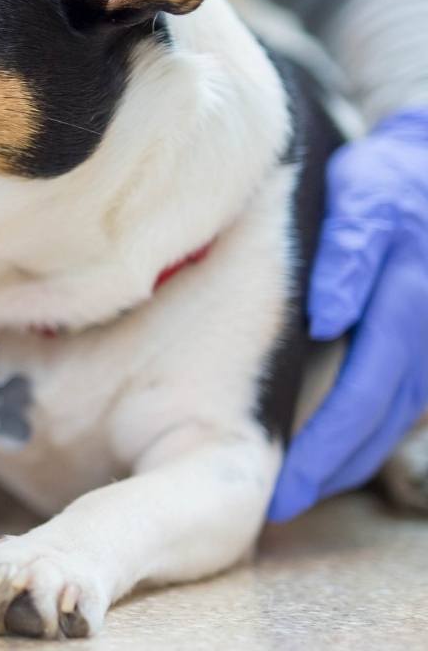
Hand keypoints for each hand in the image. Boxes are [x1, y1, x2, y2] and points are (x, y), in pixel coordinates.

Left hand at [269, 107, 427, 520]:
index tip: (284, 488)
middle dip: (331, 471)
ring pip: (393, 423)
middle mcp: (427, 341)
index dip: (324, 449)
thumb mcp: (360, 202)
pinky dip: (368, 432)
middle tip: (280, 507)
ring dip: (351, 459)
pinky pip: (400, 403)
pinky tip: (337, 449)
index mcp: (407, 310)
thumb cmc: (386, 186)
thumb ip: (345, 256)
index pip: (360, 396)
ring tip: (302, 489)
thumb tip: (326, 318)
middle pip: (378, 423)